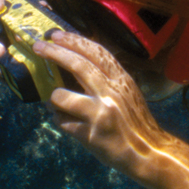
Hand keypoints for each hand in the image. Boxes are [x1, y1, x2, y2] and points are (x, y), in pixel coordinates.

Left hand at [32, 31, 165, 176]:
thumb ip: (108, 79)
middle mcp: (112, 92)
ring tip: (52, 101)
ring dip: (52, 97)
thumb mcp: (128, 93)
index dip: (74, 41)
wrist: (151, 153)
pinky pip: (63, 123)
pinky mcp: (92, 135)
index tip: (56, 35)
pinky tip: (62, 120)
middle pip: (78, 65)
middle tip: (38, 47)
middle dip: (54, 53)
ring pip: (62, 96)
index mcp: (122, 80)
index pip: (96, 52)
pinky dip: (58, 119)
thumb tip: (77, 62)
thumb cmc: (136, 122)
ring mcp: (101, 113)